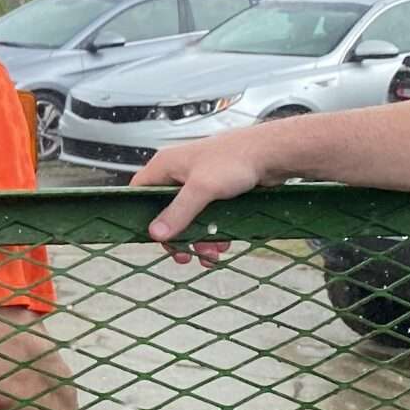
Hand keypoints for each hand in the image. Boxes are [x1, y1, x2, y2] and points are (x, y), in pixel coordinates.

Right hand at [130, 142, 263, 259]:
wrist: (270, 153)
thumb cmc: (234, 160)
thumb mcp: (201, 189)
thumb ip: (178, 212)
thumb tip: (156, 234)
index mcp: (165, 165)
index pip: (139, 191)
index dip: (141, 215)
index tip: (152, 238)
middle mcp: (178, 173)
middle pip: (165, 210)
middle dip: (176, 236)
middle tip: (183, 255)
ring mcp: (197, 182)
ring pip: (188, 217)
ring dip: (197, 238)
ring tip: (210, 254)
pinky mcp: (215, 190)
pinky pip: (206, 216)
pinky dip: (212, 232)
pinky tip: (221, 245)